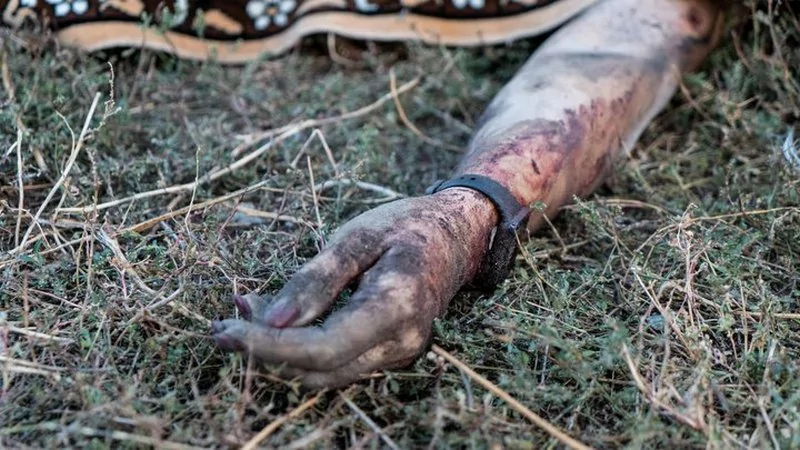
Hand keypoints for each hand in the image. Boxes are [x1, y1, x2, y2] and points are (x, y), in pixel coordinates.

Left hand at [211, 188, 494, 387]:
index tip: (225, 330)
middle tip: (225, 319)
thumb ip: (316, 280)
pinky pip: (338, 361)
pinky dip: (302, 346)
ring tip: (247, 310)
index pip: (323, 348)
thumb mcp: (357, 237)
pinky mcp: (388, 355)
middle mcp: (401, 343)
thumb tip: (272, 321)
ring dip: (280, 350)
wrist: (457, 236)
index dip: (269, 346)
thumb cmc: (407, 226)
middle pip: (319, 369)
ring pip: (324, 372)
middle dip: (266, 350)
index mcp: (396, 306)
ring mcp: (398, 355)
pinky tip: (282, 315)